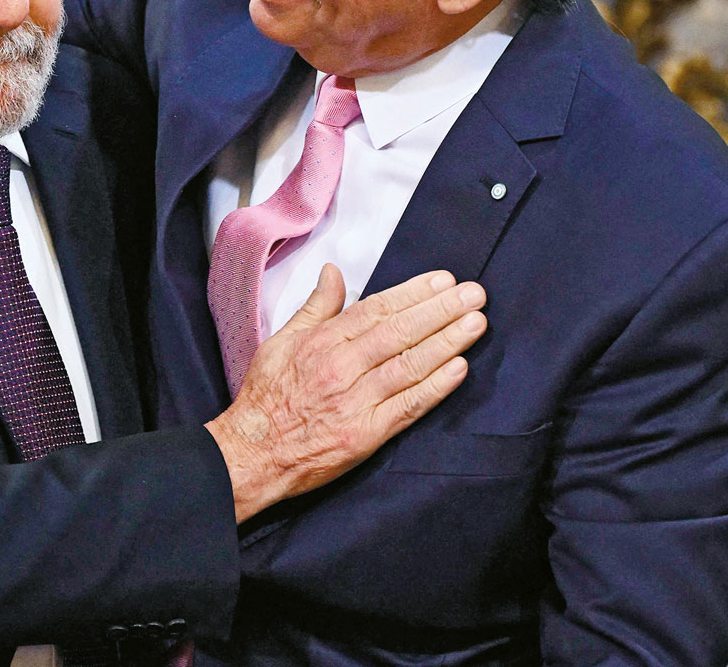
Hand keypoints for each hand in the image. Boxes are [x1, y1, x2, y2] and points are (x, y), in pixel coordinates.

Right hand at [205, 265, 485, 521]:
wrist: (252, 454)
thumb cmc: (265, 399)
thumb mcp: (281, 341)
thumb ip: (314, 307)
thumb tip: (333, 273)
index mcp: (322, 342)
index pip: (377, 309)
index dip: (413, 293)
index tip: (442, 281)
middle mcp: (341, 368)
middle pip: (399, 332)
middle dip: (441, 310)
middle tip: (473, 294)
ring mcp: (355, 402)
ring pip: (409, 365)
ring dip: (447, 342)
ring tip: (476, 323)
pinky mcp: (365, 435)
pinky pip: (407, 406)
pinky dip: (435, 386)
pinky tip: (459, 368)